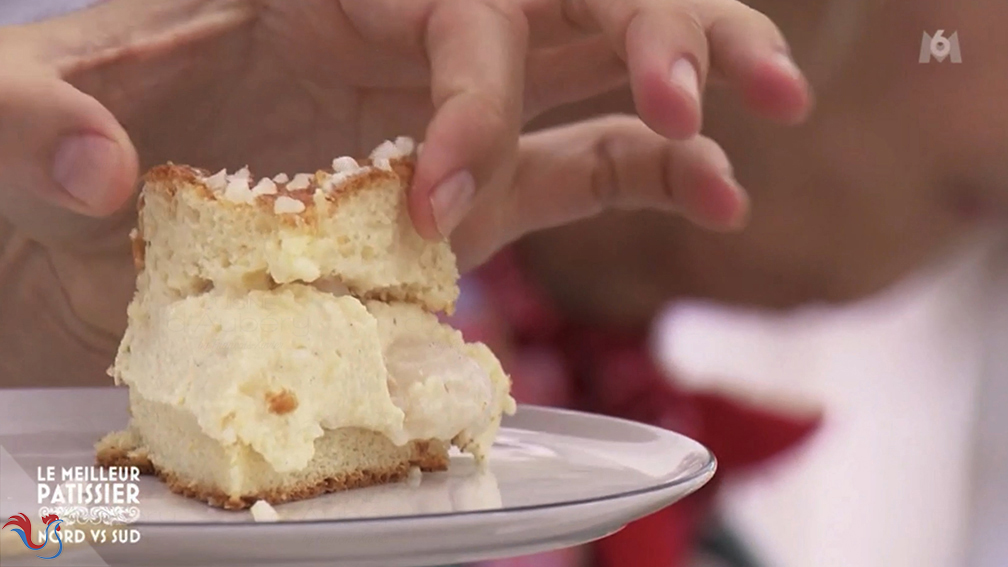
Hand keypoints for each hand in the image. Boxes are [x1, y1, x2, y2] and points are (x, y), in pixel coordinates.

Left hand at [0, 0, 809, 243]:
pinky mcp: (471, 200)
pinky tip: (716, 193)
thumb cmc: (34, 171)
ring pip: (600, 74)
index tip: (437, 203)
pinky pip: (584, 172)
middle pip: (564, 2)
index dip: (470, 93)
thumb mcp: (6, 123)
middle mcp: (399, 45)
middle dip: (653, 28)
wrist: (61, 251)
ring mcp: (448, 122)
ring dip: (687, 88)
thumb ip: (32, 115)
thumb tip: (96, 162)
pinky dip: (656, 178)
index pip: (448, 4)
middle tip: (711, 86)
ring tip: (769, 113)